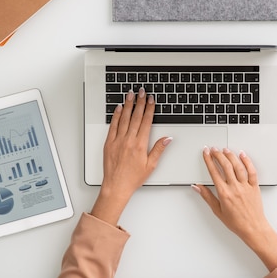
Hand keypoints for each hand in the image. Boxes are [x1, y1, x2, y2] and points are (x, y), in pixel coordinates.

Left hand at [91, 88, 170, 224]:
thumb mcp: (151, 165)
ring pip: (123, 118)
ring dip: (128, 105)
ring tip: (130, 94)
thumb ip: (159, 149)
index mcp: (140, 145)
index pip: (146, 122)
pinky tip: (118, 108)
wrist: (116, 185)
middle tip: (142, 92)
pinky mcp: (109, 143)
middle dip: (139, 102)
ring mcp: (117, 140)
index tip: (151, 100)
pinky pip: (113, 126)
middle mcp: (128, 140)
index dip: (149, 109)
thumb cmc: (133, 178)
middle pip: (135, 116)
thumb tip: (167, 138)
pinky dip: (116, 115)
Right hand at [193, 147, 276, 270]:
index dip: (208, 160)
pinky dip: (247, 161)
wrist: (253, 228)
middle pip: (225, 166)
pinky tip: (243, 155)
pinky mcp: (255, 187)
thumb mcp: (217, 211)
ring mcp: (245, 186)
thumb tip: (197, 187)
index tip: (205, 153)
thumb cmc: (236, 222)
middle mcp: (235, 188)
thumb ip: (207, 197)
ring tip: (225, 150)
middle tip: (213, 149)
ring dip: (230, 155)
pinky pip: (252, 171)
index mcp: (224, 193)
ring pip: (238, 166)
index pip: (214, 172)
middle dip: (218, 154)